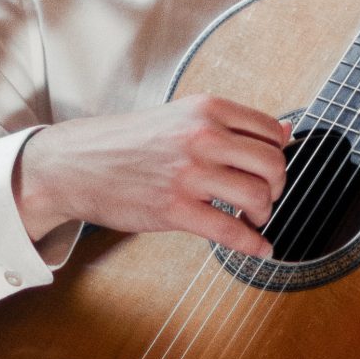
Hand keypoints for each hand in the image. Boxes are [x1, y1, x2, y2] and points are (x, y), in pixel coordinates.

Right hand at [14, 96, 289, 258]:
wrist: (73, 163)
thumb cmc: (125, 143)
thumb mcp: (180, 116)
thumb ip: (230, 124)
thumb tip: (286, 133)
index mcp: (206, 109)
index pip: (271, 130)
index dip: (279, 154)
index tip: (269, 169)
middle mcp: (202, 137)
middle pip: (272, 164)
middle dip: (276, 187)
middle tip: (264, 197)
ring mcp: (189, 173)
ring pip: (257, 196)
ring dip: (264, 214)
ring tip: (252, 218)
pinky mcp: (176, 209)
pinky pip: (232, 231)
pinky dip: (253, 244)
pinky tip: (259, 248)